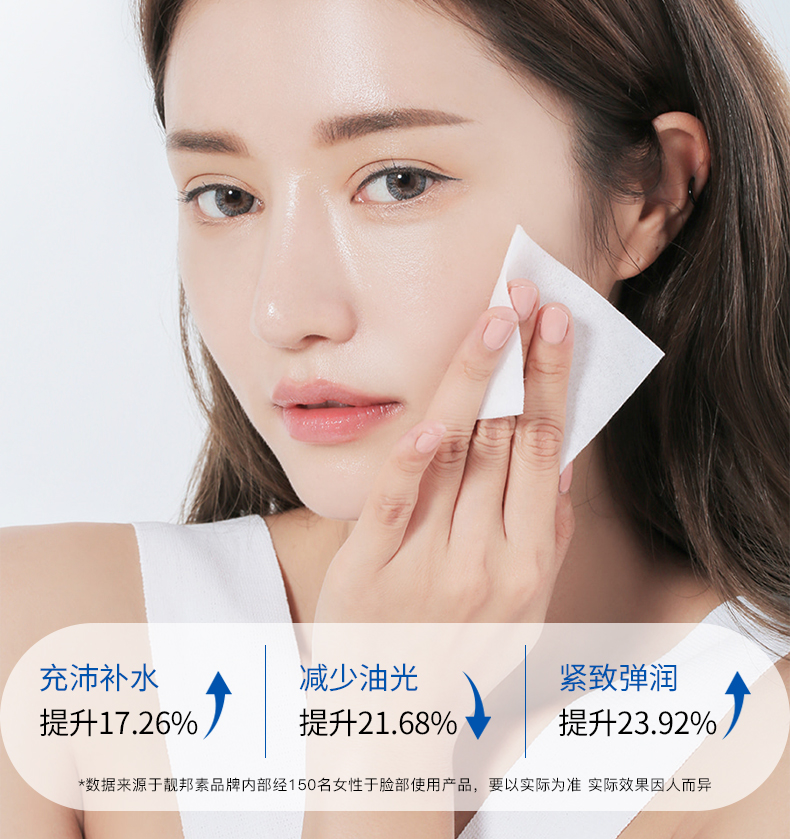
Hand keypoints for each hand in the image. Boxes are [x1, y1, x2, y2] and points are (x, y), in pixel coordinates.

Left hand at [313, 282, 574, 625]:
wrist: (390, 720)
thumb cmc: (463, 650)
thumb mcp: (525, 607)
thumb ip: (545, 533)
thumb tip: (559, 457)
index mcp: (527, 562)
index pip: (543, 449)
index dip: (550, 381)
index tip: (558, 323)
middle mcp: (483, 561)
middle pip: (503, 439)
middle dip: (516, 359)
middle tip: (524, 294)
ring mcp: (425, 565)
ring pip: (454, 456)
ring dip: (471, 381)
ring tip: (488, 321)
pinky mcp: (368, 569)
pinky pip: (392, 506)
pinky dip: (410, 463)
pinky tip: (427, 421)